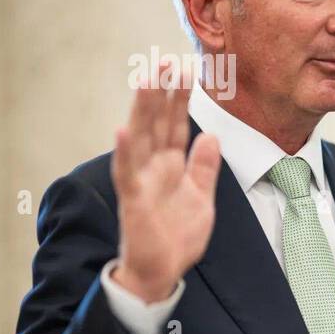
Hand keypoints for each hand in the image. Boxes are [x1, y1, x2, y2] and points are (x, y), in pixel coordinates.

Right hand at [111, 64, 220, 302]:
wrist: (162, 273)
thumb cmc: (177, 237)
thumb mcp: (201, 198)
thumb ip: (204, 168)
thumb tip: (212, 137)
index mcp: (171, 167)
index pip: (176, 126)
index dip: (180, 100)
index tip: (185, 70)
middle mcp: (154, 168)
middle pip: (158, 124)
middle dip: (161, 93)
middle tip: (164, 60)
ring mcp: (142, 182)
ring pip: (141, 139)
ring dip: (142, 110)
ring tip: (144, 81)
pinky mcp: (133, 201)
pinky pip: (127, 173)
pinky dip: (125, 152)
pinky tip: (123, 130)